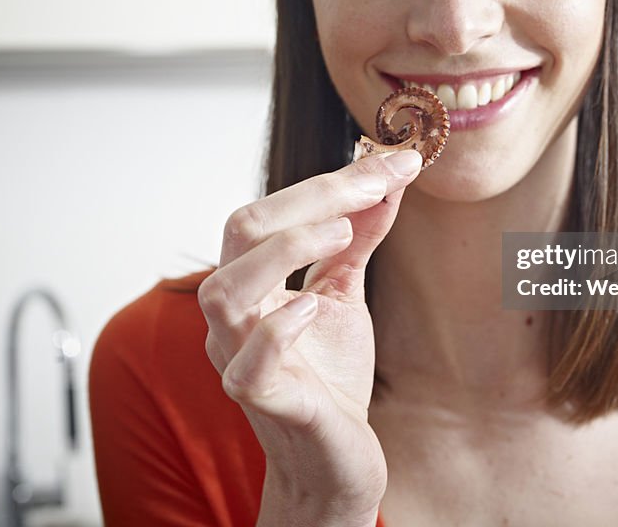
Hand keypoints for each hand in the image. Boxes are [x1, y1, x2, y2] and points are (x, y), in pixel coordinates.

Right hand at [198, 149, 422, 524]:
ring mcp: (240, 357)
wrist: (335, 454)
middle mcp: (235, 314)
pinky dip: (277, 330)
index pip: (270, 212)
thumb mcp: (344, 291)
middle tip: (373, 187)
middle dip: (310, 199)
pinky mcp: (265, 402)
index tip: (392, 163)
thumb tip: (387, 173)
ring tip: (340, 234)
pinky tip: (313, 305)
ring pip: (225, 291)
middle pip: (241, 231)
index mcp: (251, 280)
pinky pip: (248, 367)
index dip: (331, 182)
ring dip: (285, 250)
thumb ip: (358, 236)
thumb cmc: (330, 372)